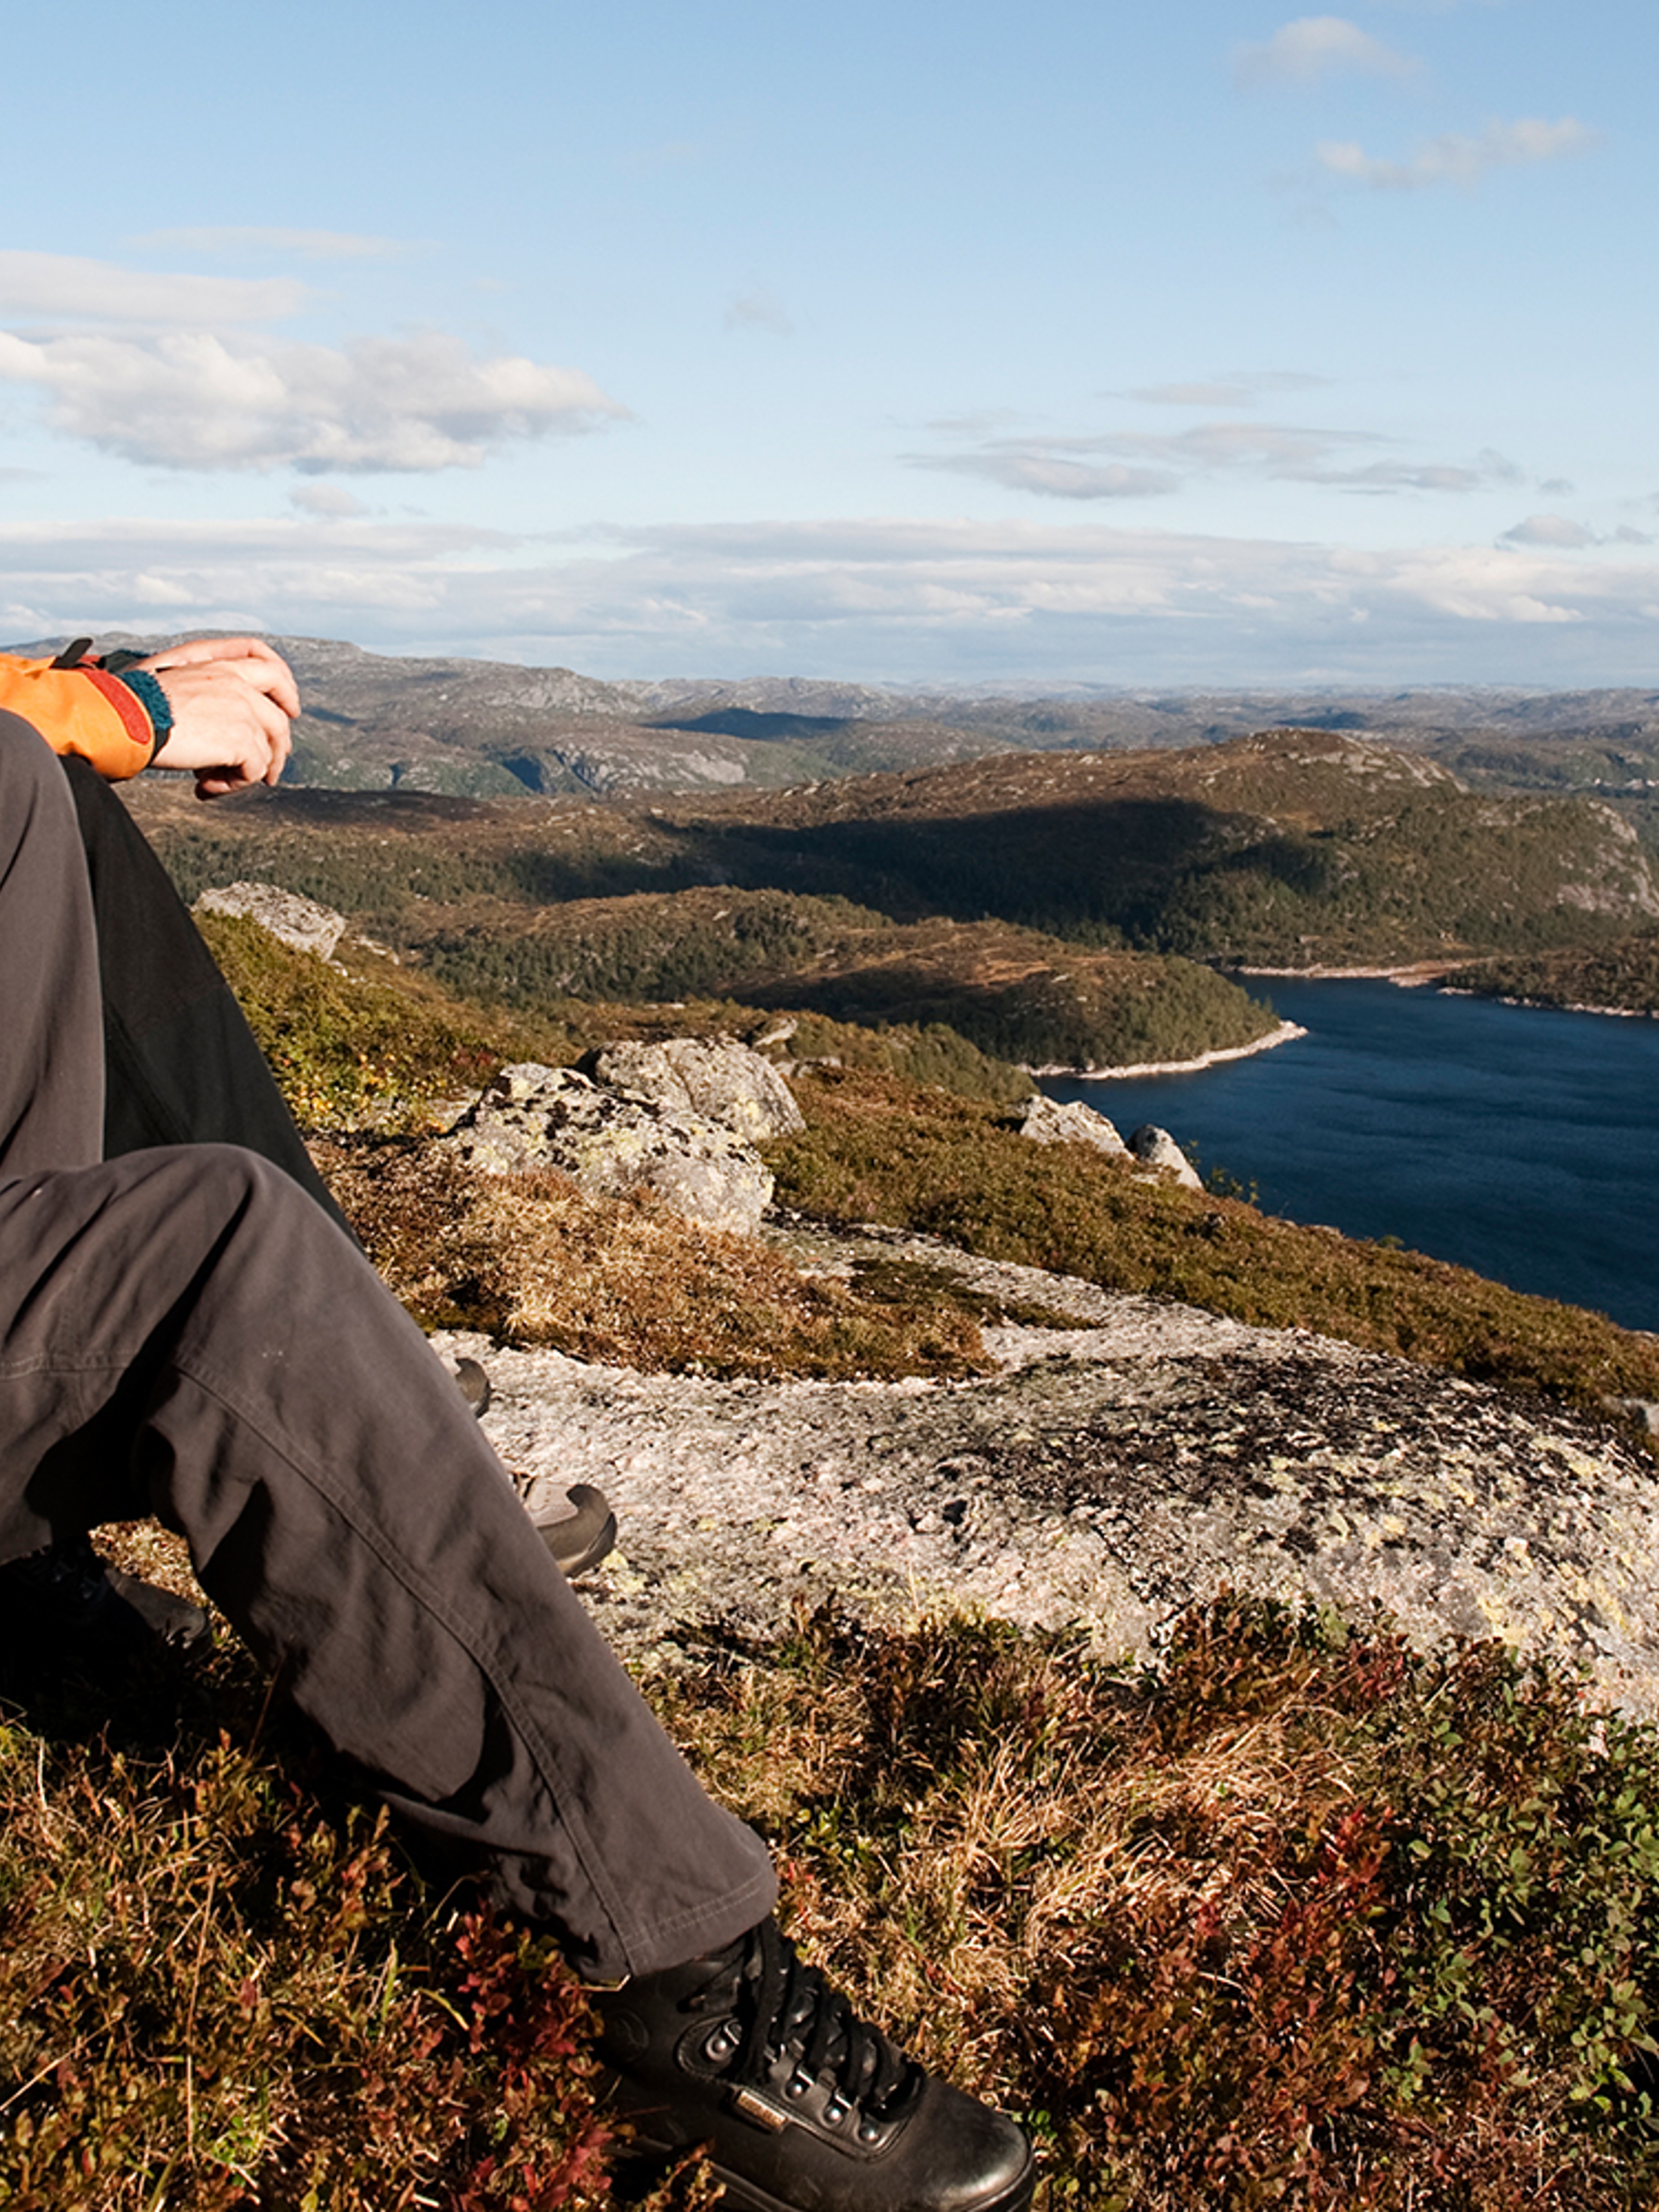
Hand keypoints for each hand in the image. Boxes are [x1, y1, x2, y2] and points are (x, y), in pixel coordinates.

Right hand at [138, 636, 299, 799]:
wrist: (123, 717)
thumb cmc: (131, 704)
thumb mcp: (169, 682)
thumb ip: (201, 690)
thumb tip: (215, 718)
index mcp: (218, 665)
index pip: (267, 664)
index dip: (286, 688)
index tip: (290, 710)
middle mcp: (236, 682)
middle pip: (279, 717)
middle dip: (277, 749)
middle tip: (266, 772)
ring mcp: (242, 709)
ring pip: (269, 749)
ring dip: (248, 773)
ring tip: (218, 782)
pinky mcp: (241, 739)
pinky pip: (254, 770)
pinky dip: (232, 785)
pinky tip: (204, 786)